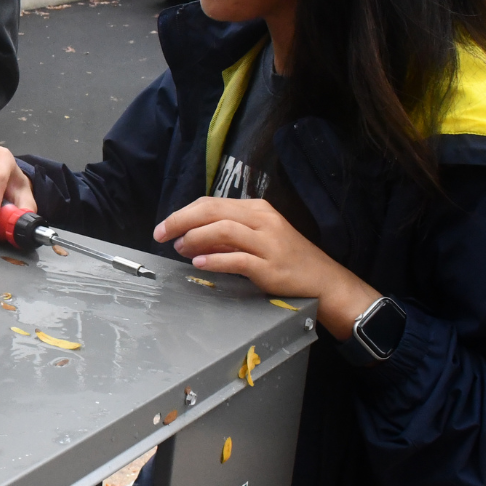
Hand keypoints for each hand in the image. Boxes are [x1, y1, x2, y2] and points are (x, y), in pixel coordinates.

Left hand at [154, 197, 379, 338]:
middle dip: (181, 221)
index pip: (211, 203)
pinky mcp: (271, 267)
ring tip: (180, 249)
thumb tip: (190, 238)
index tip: (165, 226)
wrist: (324, 281)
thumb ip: (226, 235)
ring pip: (223, 230)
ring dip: (195, 239)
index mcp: (256, 209)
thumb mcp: (258, 238)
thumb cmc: (287, 259)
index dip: (183, 213)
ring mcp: (268, 243)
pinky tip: (199, 264)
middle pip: (212, 211)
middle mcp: (262, 221)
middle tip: (160, 234)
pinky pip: (237, 259)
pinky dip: (215, 260)